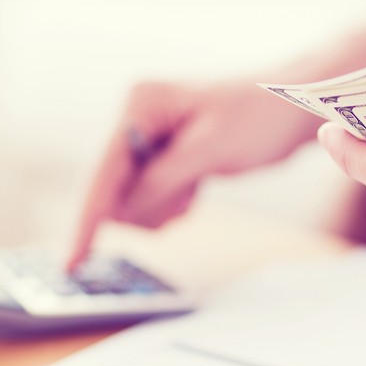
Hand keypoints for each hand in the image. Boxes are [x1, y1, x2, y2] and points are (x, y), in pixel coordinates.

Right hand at [66, 78, 320, 268]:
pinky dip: (172, 203)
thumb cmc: (259, 116)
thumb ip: (162, 179)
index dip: (88, 218)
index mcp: (139, 104)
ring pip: (132, 201)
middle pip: (113, 190)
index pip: (103, 171)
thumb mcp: (210, 148)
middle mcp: (135, 120)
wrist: (293, 109)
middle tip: (188, 192)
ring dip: (164, 206)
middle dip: (148, 205)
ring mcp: (146, 140)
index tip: (72, 260)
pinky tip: (197, 185)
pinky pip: (150, 199)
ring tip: (197, 184)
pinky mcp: (161, 159)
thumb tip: (121, 211)